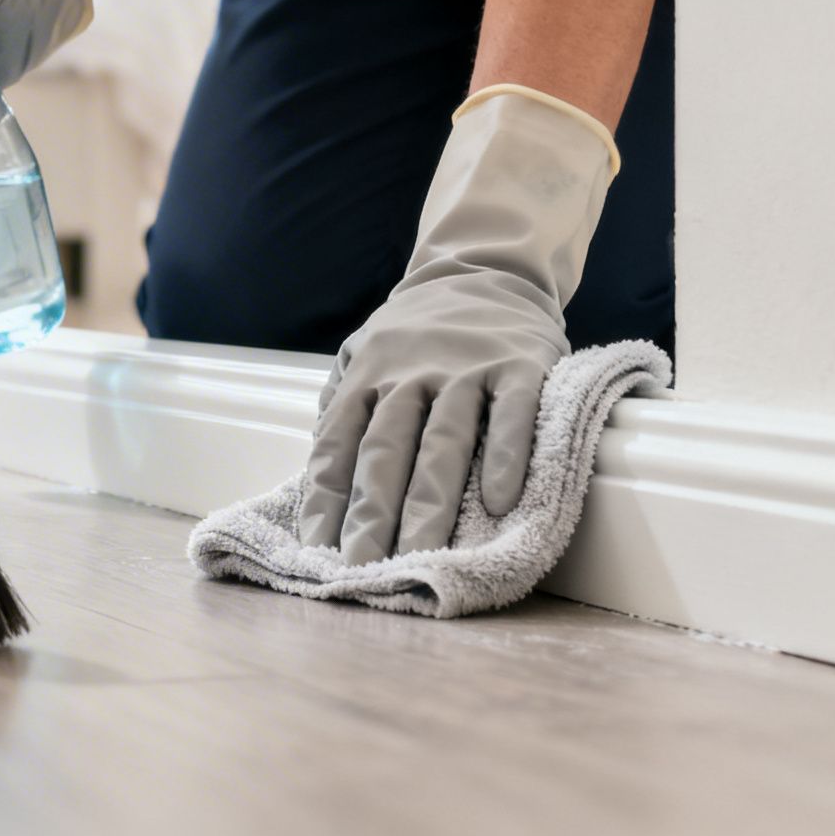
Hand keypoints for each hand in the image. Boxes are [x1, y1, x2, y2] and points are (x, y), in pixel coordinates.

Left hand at [299, 87, 619, 564]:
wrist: (484, 268)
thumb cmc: (416, 330)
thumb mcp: (362, 351)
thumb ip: (340, 402)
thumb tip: (315, 467)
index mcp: (366, 376)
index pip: (337, 444)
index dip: (326, 498)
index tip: (317, 548)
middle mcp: (410, 374)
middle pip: (386, 451)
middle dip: (372, 512)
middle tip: (364, 567)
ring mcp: (465, 369)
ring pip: (443, 441)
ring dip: (431, 501)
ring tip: (422, 553)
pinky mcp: (519, 366)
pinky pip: (514, 415)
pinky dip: (507, 456)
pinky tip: (500, 501)